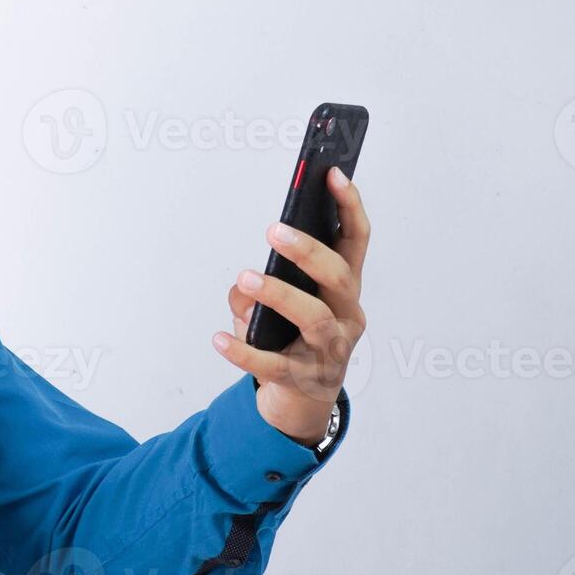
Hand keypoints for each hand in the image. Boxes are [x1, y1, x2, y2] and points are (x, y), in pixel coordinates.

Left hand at [213, 168, 370, 445]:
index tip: (332, 174)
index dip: (348, 206)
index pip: (355, 241)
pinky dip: (244, 351)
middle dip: (309, 251)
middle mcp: (346, 316)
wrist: (303, 400)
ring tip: (246, 278)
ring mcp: (329, 350)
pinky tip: (219, 338)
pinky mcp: (304, 379)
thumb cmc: (292, 337)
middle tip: (275, 230)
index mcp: (344, 289)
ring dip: (279, 295)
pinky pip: (273, 365)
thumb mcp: (277, 307)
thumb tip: (243, 285)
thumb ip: (256, 290)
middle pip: (339, 276)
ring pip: (313, 319)